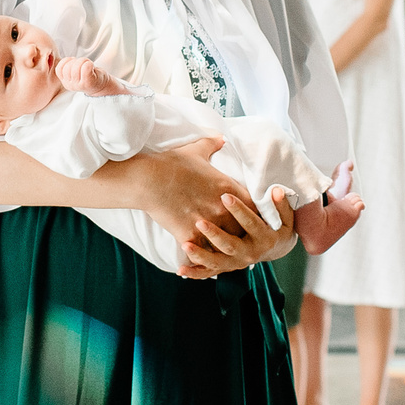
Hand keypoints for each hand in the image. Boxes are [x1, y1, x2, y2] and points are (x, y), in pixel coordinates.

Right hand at [56, 55, 122, 96]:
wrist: (102, 86)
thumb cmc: (88, 76)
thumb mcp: (74, 73)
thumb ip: (67, 67)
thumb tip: (59, 57)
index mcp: (65, 82)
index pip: (59, 69)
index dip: (67, 62)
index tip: (74, 62)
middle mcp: (70, 85)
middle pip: (68, 66)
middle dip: (77, 61)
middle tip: (83, 64)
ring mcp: (79, 85)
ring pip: (76, 65)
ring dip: (84, 61)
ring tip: (88, 65)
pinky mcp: (88, 83)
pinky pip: (85, 67)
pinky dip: (89, 64)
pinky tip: (92, 67)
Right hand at [114, 139, 259, 248]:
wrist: (149, 179)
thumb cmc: (172, 163)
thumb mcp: (195, 150)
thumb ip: (212, 144)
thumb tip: (221, 138)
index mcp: (228, 188)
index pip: (254, 207)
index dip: (255, 214)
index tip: (255, 219)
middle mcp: (222, 209)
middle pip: (245, 230)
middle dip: (245, 235)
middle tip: (247, 241)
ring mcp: (208, 224)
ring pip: (227, 245)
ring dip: (227, 250)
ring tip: (230, 257)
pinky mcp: (190, 236)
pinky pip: (202, 255)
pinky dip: (202, 260)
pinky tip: (202, 265)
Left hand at [182, 187, 292, 278]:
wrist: (275, 249)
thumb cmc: (277, 225)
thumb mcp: (285, 216)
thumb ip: (280, 204)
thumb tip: (275, 191)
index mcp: (264, 239)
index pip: (251, 223)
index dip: (239, 210)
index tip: (224, 196)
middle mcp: (250, 254)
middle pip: (231, 245)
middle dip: (215, 234)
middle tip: (200, 222)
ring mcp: (236, 263)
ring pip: (217, 262)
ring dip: (200, 255)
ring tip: (185, 244)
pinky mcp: (226, 268)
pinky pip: (209, 273)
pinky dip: (195, 273)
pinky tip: (180, 269)